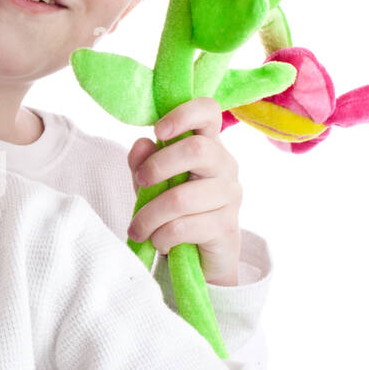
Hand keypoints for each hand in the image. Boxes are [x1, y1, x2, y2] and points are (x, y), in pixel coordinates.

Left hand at [126, 97, 242, 285]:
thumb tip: (142, 143)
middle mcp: (225, 165)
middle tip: (140, 182)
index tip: (157, 130)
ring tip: (138, 229)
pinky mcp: (226, 227)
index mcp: (207, 145)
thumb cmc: (175, 211)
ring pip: (182, 198)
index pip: (209, 111)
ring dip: (149, 217)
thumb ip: (143, 163)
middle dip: (157, 167)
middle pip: (196, 150)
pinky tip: (158, 241)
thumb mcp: (151, 184)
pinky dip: (161, 236)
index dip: (183, 114)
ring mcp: (230, 196)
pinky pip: (184, 227)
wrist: (201, 258)